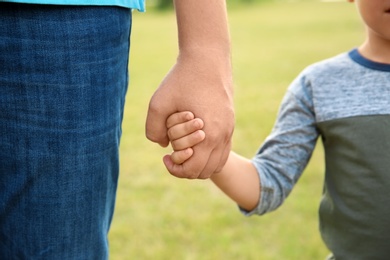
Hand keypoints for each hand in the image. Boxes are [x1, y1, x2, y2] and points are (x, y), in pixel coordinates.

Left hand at [145, 52, 233, 178]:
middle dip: (187, 169)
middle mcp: (223, 135)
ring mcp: (229, 129)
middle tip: (173, 154)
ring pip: (217, 163)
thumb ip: (153, 130)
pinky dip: (209, 154)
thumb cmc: (182, 79)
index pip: (194, 170)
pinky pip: (223, 150)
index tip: (165, 157)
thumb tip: (164, 145)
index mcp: (208, 135)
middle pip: (206, 171)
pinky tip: (195, 140)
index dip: (176, 170)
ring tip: (184, 149)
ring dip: (199, 163)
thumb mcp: (158, 103)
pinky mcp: (230, 122)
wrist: (207, 58)